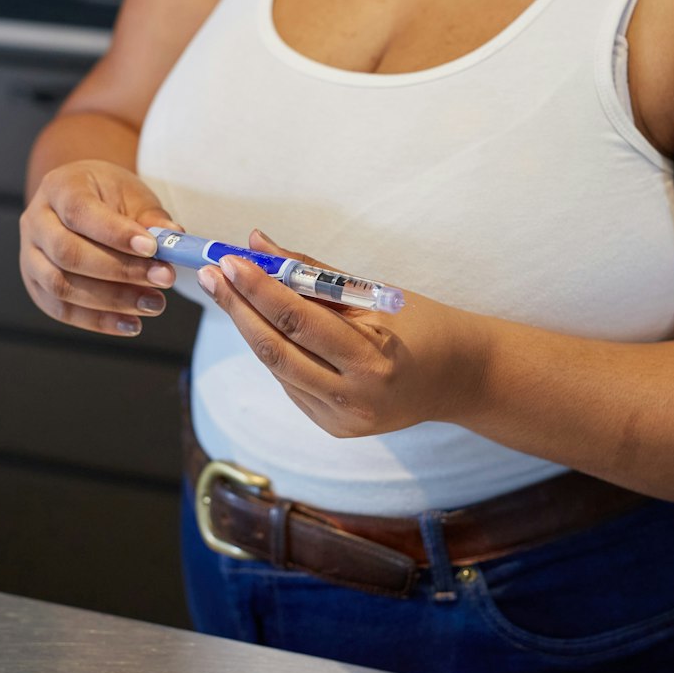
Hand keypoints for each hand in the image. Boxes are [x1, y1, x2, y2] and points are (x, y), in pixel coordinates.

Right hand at [19, 159, 181, 336]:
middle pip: (67, 253)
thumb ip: (152, 218)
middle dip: (119, 271)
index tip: (153, 249)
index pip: (80, 212)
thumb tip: (174, 238)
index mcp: (58, 188)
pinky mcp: (36, 286)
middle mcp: (35, 221)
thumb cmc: (108, 196)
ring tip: (153, 304)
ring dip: (111, 301)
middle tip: (163, 279)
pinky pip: (62, 310)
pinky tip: (131, 323)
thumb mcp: (132, 195)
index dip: (115, 234)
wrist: (82, 201)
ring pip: (61, 286)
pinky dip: (98, 321)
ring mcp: (29, 256)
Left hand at [195, 230, 483, 436]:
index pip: (299, 322)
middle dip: (238, 309)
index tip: (230, 260)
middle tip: (212, 274)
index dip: (259, 290)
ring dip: (248, 327)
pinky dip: (274, 349)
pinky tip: (260, 323)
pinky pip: (291, 383)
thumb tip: (257, 244)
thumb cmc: (424, 324)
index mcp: (372, 362)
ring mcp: (341, 420)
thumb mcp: (375, 292)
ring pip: (277, 368)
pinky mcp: (334, 428)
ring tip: (226, 290)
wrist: (461, 379)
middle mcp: (354, 399)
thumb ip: (312, 271)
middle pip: (276, 351)